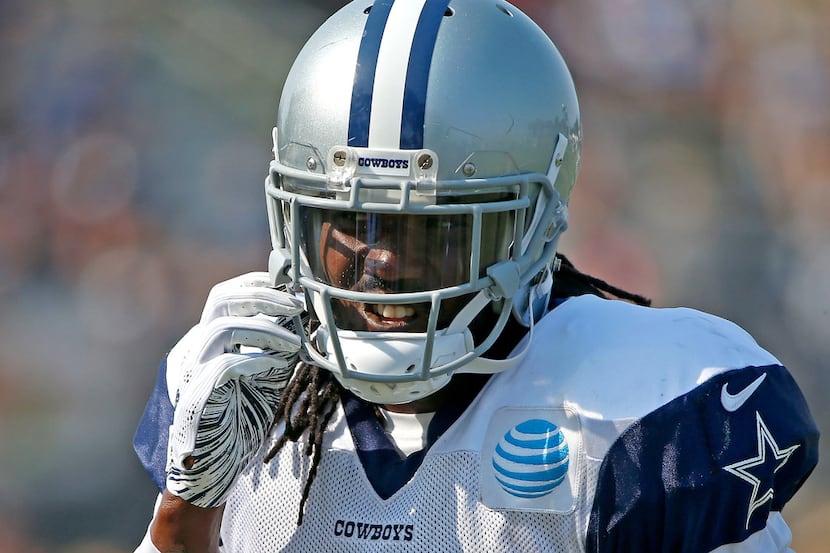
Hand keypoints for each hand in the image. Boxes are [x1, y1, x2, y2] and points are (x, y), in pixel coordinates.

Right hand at [164, 272, 304, 507]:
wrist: (214, 466)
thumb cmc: (241, 418)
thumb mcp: (266, 374)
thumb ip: (278, 346)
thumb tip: (306, 319)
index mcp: (209, 340)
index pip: (225, 295)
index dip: (256, 285)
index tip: (288, 286)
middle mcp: (195, 349)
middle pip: (220, 301)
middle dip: (263, 297)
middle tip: (297, 306)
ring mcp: (191, 371)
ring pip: (221, 329)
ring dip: (264, 330)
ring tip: (294, 344)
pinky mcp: (195, 397)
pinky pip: (223, 367)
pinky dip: (254, 361)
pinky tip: (276, 366)